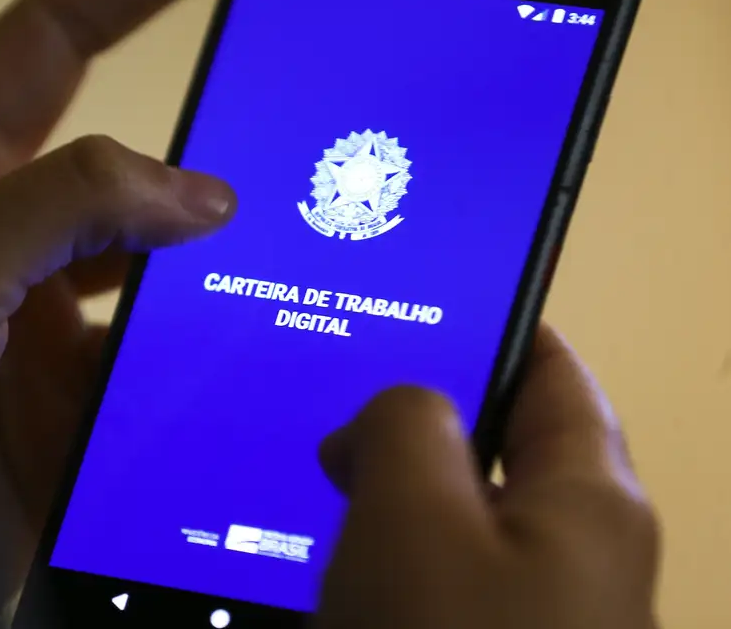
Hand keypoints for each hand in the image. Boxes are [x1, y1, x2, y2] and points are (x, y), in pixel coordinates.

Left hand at [0, 0, 235, 588]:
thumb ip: (71, 202)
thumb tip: (195, 192)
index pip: (50, 41)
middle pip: (119, 158)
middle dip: (191, 149)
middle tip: (268, 135)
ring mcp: (40, 311)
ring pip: (151, 258)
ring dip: (201, 262)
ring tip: (257, 259)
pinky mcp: (73, 386)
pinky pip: (158, 347)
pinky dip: (197, 346)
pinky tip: (228, 348)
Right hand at [315, 324, 659, 628]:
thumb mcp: (413, 511)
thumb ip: (405, 423)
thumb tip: (380, 424)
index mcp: (591, 497)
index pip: (551, 372)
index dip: (485, 328)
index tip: (404, 307)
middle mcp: (579, 552)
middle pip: (495, 450)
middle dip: (411, 421)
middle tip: (330, 403)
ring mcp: (539, 608)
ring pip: (454, 521)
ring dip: (388, 497)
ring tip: (316, 482)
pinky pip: (436, 579)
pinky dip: (388, 559)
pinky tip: (329, 563)